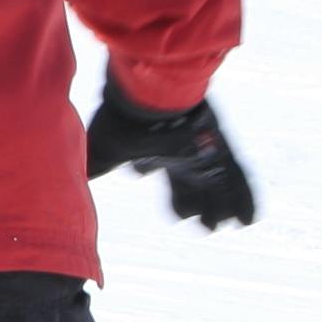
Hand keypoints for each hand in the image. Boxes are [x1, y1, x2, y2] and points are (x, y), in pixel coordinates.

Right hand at [86, 77, 255, 229]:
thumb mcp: (103, 152)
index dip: (162, 185)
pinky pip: (238, 176)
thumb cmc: (120, 120)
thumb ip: (92, 168)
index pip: (160, 169)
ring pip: (219, 182)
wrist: (146, 95)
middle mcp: (183, 147)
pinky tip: (249, 219)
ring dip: (223, 205)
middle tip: (204, 224)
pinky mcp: (222, 146)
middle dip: (197, 203)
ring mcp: (205, 146)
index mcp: (156, 148)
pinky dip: (245, 199)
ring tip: (230, 226)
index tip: (164, 197)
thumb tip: (72, 181)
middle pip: (193, 180)